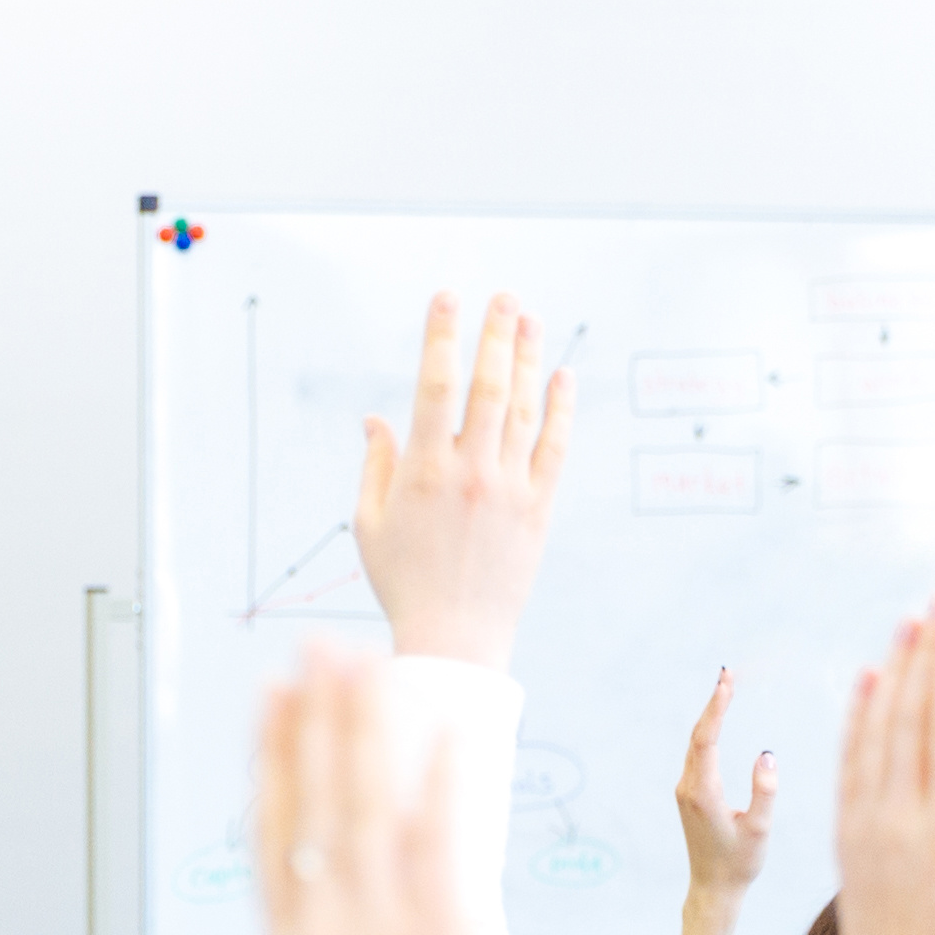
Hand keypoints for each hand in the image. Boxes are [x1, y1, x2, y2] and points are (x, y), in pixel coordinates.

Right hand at [261, 649, 549, 934]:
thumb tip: (354, 923)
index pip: (273, 833)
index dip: (272, 757)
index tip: (273, 703)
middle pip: (312, 800)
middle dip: (313, 715)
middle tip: (317, 649)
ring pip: (367, 803)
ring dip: (368, 722)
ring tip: (371, 661)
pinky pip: (441, 836)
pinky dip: (442, 774)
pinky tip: (449, 726)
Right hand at [352, 292, 571, 669]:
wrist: (455, 638)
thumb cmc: (403, 583)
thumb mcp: (370, 524)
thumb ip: (376, 465)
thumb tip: (375, 417)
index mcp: (423, 472)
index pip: (435, 386)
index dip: (441, 336)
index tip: (446, 298)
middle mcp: (471, 473)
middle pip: (488, 387)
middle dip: (495, 335)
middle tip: (503, 296)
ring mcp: (510, 489)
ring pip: (523, 410)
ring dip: (529, 360)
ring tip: (531, 319)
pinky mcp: (539, 509)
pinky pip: (554, 449)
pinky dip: (560, 410)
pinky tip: (564, 377)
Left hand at [671, 668, 779, 909]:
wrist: (713, 890)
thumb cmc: (739, 863)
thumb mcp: (760, 829)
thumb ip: (765, 792)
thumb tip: (766, 755)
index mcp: (704, 794)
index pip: (706, 740)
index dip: (715, 708)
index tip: (726, 681)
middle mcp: (688, 789)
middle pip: (698, 736)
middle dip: (713, 703)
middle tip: (728, 674)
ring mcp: (685, 792)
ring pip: (695, 745)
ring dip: (710, 716)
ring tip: (727, 688)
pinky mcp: (689, 796)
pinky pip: (697, 756)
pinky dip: (708, 733)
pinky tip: (718, 720)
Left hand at [829, 601, 934, 934]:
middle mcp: (902, 817)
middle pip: (913, 715)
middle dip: (926, 653)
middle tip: (934, 601)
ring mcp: (869, 825)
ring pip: (876, 732)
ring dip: (892, 674)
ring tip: (904, 628)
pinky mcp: (849, 837)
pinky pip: (850, 763)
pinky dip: (858, 718)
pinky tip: (868, 685)